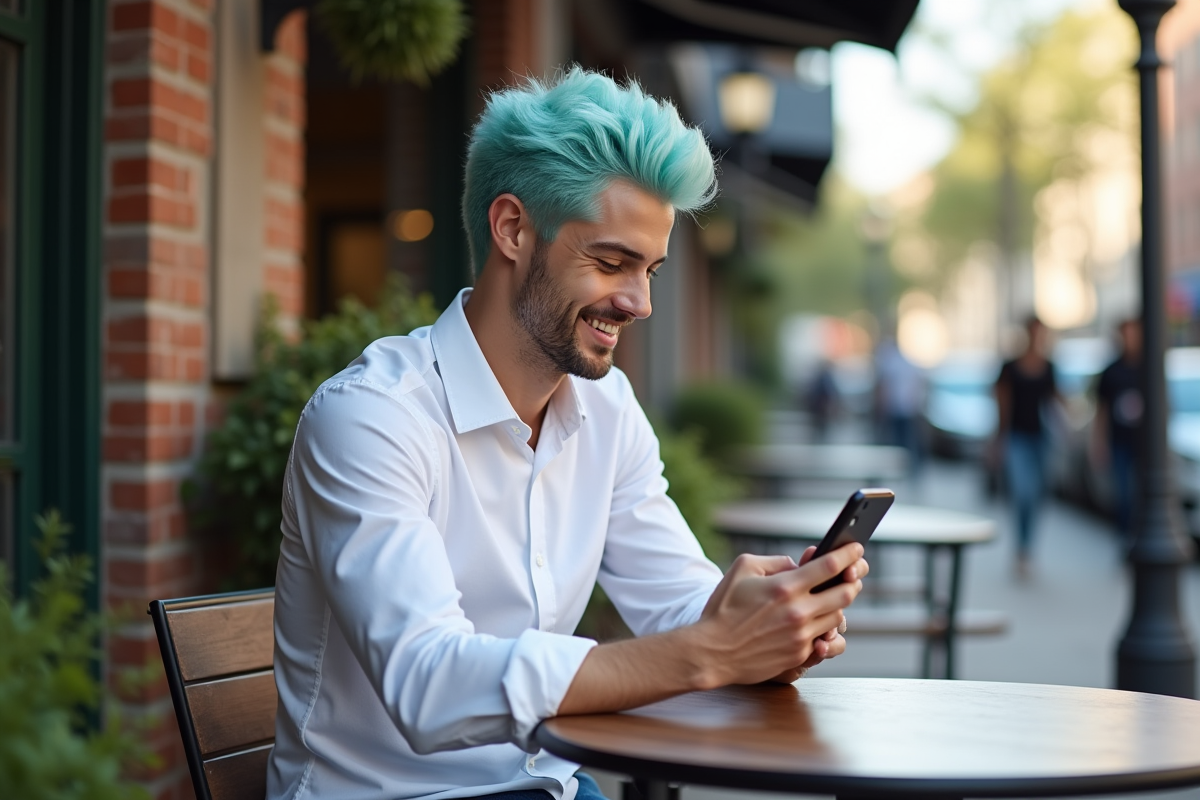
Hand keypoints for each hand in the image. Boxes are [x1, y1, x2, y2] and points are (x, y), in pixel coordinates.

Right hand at [694, 543, 868, 688]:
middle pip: (845, 593)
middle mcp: (798, 612)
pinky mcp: (799, 655)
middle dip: (853, 580)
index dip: (848, 555)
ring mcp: (801, 636)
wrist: (713, 651)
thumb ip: (774, 561)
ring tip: (831, 597)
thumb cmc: (724, 608)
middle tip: (852, 574)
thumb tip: (797, 565)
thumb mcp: (742, 569)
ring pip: (838, 617)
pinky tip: (816, 620)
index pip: (830, 566)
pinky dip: (825, 627)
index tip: (857, 549)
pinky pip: (825, 639)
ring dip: (839, 605)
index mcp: (785, 587)